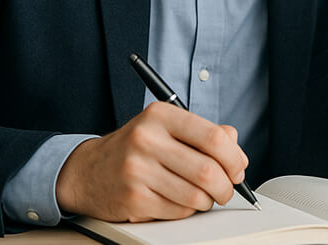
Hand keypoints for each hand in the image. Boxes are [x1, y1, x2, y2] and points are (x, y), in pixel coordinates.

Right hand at [55, 102, 248, 221]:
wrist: (88, 171)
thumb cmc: (135, 148)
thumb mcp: (166, 128)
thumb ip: (204, 132)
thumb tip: (236, 146)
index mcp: (160, 115)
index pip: (213, 137)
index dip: (234, 158)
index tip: (238, 168)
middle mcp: (146, 140)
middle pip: (208, 171)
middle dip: (226, 186)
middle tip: (227, 189)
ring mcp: (137, 170)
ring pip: (196, 196)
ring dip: (207, 201)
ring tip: (203, 195)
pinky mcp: (133, 199)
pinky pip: (178, 211)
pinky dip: (187, 210)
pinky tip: (179, 200)